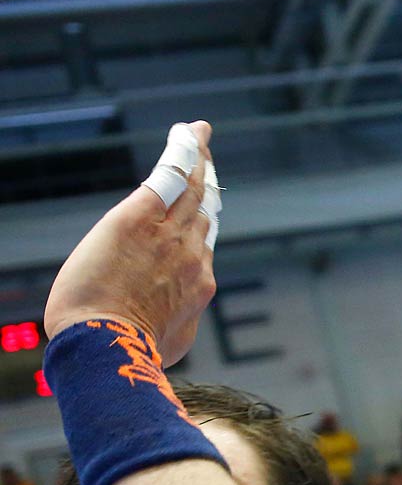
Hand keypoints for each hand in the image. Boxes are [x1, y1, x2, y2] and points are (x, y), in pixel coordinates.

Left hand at [43, 121, 216, 364]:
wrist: (110, 346)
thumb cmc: (131, 352)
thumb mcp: (169, 341)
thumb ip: (177, 319)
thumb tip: (175, 317)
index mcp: (198, 285)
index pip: (203, 244)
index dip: (204, 222)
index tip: (206, 207)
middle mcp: (194, 255)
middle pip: (205, 210)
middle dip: (207, 182)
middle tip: (206, 158)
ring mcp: (171, 235)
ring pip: (193, 189)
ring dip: (198, 159)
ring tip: (198, 135)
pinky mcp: (141, 218)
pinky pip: (169, 176)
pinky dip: (182, 152)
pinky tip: (188, 131)